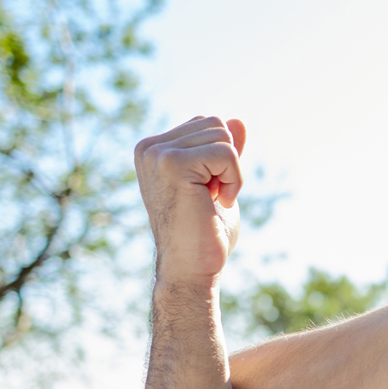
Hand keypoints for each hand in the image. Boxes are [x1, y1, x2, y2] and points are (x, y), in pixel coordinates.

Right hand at [134, 116, 246, 284]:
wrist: (192, 268)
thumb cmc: (205, 232)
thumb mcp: (219, 182)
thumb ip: (223, 152)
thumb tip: (238, 121)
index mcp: (154, 149)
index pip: (208, 124)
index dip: (222, 158)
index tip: (208, 190)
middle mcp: (149, 147)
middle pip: (217, 124)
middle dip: (228, 162)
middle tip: (212, 197)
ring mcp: (157, 154)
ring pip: (223, 136)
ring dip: (232, 172)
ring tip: (212, 200)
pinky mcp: (171, 163)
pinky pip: (226, 153)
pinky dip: (234, 180)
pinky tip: (218, 203)